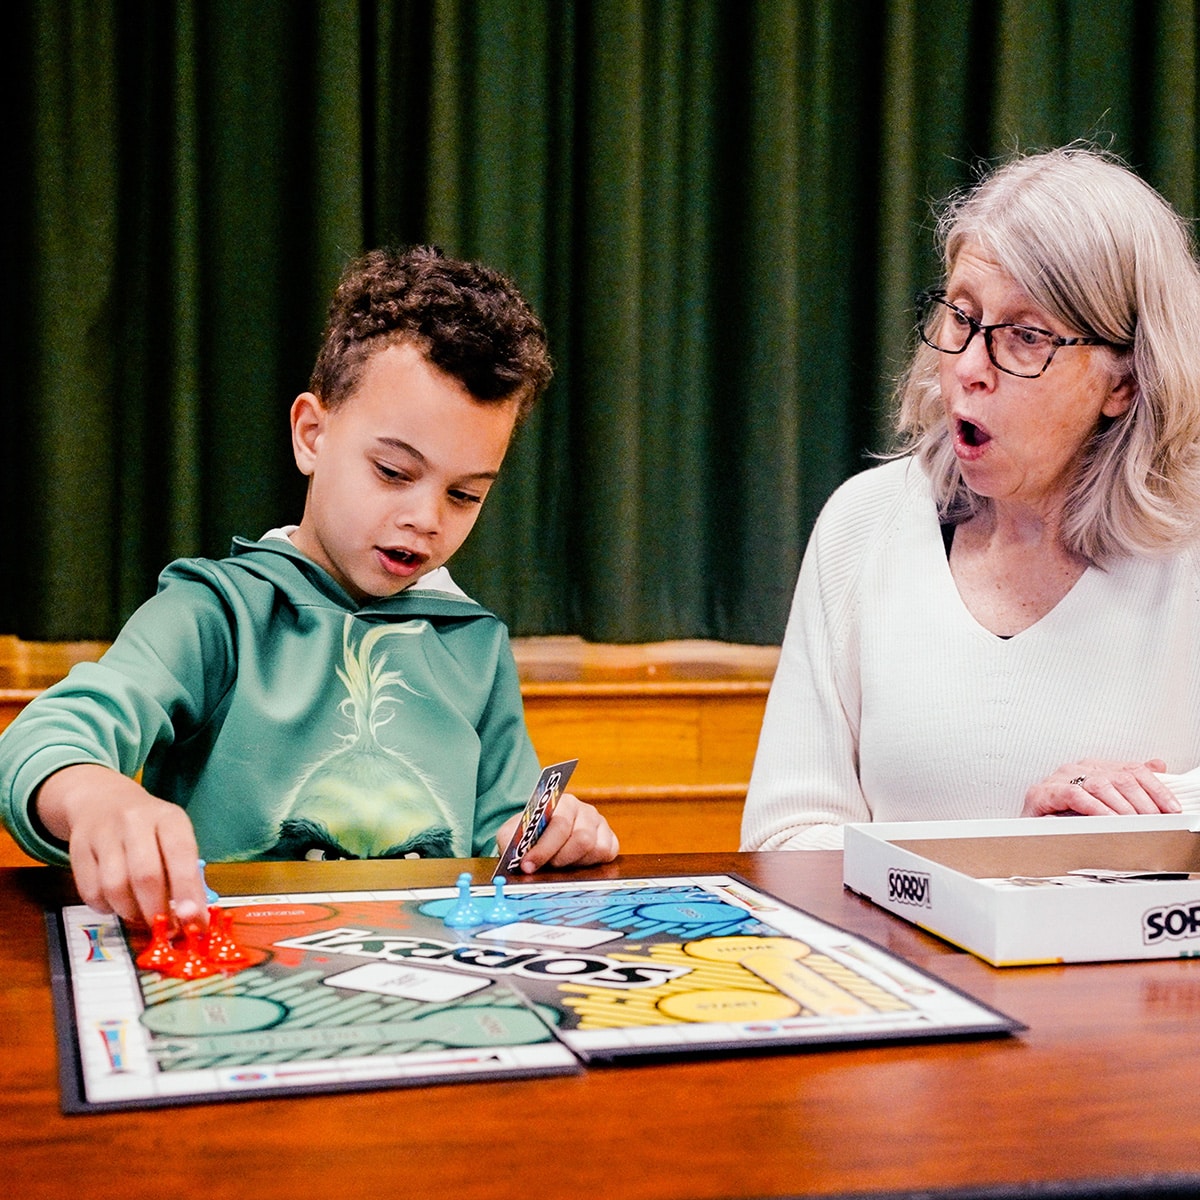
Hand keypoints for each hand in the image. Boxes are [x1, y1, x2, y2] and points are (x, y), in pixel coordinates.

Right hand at [35, 764, 207, 927]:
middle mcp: (135, 821)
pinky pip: (90, 891)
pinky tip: (116, 904)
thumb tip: (194, 916)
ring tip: (141, 916)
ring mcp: (103, 834)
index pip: (181, 854)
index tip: (193, 920)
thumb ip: (185, 872)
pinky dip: (106, 908)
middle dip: (157, 910)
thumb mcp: (174, 836)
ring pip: (115, 887)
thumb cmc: (149, 828)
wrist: (102, 799)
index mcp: (168, 817)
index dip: (188, 891)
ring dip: (130, 912)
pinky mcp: (78, 849)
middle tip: (165, 928)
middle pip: (146, 875)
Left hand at [495, 792, 618, 872]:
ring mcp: (599, 823)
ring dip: (574, 862)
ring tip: (559, 863)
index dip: (544, 849)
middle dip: (559, 858)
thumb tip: (511, 852)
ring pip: (594, 849)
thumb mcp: (513, 833)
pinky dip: (591, 863)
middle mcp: (584, 809)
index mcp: (561, 802)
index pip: (558, 824)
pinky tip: (576, 862)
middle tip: (545, 867)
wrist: (546, 831)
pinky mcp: (610, 839)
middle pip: (581, 839)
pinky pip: (608, 853)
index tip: (528, 866)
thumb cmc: (531, 832)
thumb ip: (509, 839)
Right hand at [1022, 758, 1178, 817]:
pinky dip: (1094, 807)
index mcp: (1093, 768)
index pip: (1132, 770)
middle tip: (1154, 821)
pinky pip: (1073, 794)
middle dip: (1142, 802)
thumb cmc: (1063, 819)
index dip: (1156, 789)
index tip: (1171, 809)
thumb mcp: (1101, 801)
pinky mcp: (1042, 793)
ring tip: (1134, 823)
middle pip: (1120, 777)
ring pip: (1100, 784)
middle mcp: (1077, 769)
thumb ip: (1128, 782)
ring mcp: (1058, 779)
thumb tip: (1157, 765)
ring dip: (1121, 807)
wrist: (1029, 836)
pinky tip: (1106, 819)